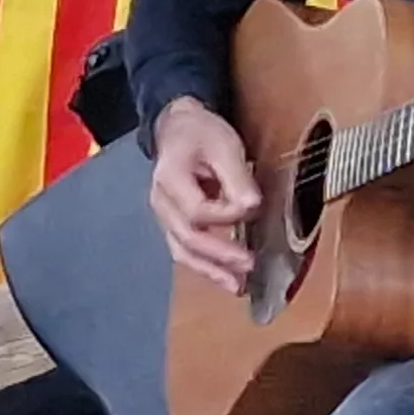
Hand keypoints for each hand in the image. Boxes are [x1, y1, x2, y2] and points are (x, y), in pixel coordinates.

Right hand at [148, 99, 262, 295]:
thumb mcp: (223, 144)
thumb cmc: (201, 134)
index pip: (196, 210)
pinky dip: (205, 267)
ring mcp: (165, 216)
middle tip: (249, 265)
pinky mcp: (174, 224)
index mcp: (169, 177)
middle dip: (219, 255)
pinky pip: (186, 251)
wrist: (179, 128)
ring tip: (237, 286)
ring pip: (182, 251)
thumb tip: (251, 207)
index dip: (225, 215)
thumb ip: (236, 176)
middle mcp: (161, 201)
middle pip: (186, 238)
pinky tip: (227, 278)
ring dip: (210, 271)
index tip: (252, 207)